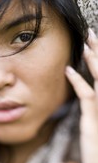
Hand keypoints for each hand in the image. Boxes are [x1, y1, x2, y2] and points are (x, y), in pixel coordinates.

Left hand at [65, 29, 97, 162]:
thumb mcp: (95, 129)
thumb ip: (92, 112)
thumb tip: (88, 97)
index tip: (93, 45)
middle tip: (91, 34)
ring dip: (93, 61)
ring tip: (86, 43)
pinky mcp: (94, 123)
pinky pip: (88, 98)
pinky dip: (78, 83)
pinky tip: (68, 71)